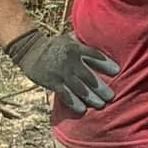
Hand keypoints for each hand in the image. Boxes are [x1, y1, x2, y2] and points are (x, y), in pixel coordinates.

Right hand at [4, 28, 119, 113]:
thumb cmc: (54, 45)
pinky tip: (82, 109)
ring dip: (91, 98)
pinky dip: (74, 102)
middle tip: (111, 96)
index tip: (117, 71)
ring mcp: (61, 73)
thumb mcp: (69, 39)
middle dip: (101, 88)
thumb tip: (102, 37)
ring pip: (79, 88)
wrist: (30, 50)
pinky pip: (65, 94)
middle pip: (89, 76)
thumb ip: (83, 42)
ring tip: (101, 105)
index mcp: (76, 49)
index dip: (106, 64)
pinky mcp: (52, 82)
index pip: (94, 56)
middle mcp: (70, 61)